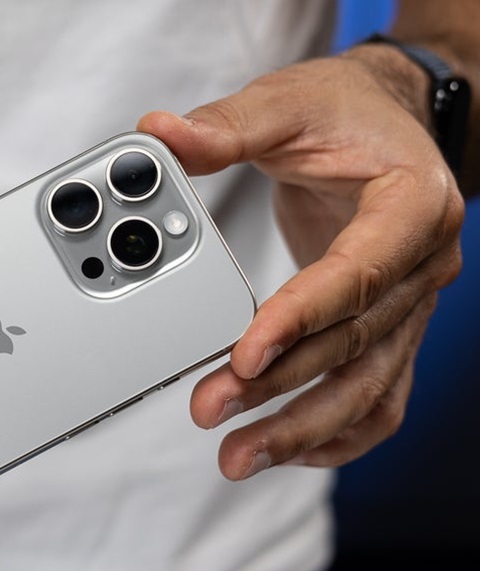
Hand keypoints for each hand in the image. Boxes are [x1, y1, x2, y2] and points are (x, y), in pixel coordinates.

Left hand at [138, 49, 464, 479]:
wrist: (388, 121)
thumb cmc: (345, 112)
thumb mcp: (287, 103)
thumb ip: (227, 126)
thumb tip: (160, 137)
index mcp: (412, 207)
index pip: (357, 276)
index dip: (300, 319)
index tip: (242, 353)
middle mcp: (422, 265)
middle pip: (352, 344)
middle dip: (279, 386)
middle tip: (210, 409)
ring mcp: (410, 304)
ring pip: (366, 386)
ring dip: (302, 428)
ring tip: (237, 456)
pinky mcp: (387, 328)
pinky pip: (375, 397)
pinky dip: (334, 434)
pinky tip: (283, 452)